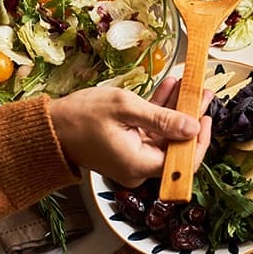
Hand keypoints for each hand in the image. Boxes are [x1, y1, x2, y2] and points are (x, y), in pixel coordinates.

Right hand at [47, 78, 212, 186]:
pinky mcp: (127, 148)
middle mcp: (140, 167)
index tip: (205, 116)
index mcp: (141, 165)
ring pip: (165, 135)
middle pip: (176, 145)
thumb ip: (162, 118)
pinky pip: (150, 131)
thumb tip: (193, 127)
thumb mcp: (125, 109)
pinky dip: (159, 111)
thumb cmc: (79, 117)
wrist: (47, 128)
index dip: (200, 140)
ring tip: (189, 85)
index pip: (184, 162)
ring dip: (176, 110)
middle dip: (190, 118)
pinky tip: (169, 88)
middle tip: (201, 93)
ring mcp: (134, 158)